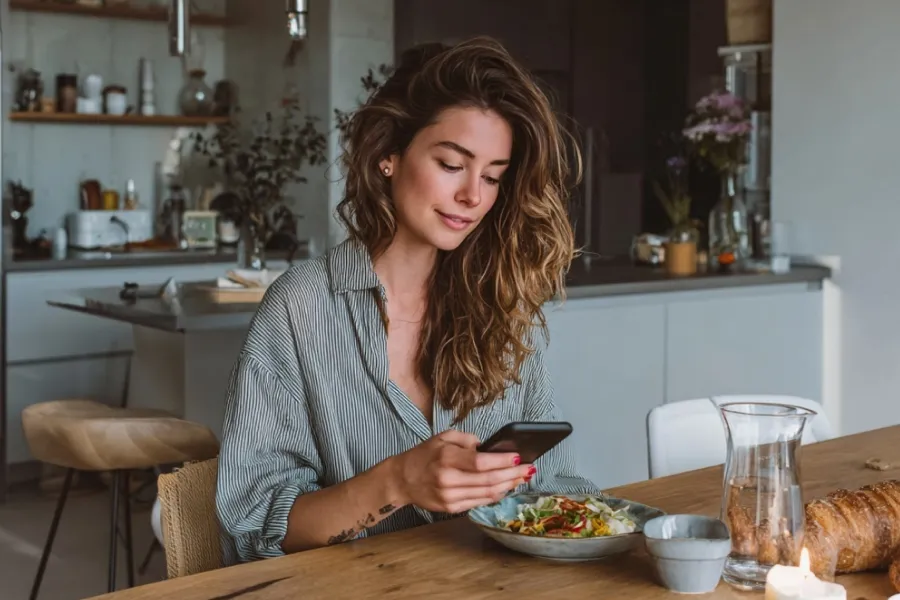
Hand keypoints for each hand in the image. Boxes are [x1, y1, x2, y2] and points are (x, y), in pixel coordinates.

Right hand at [390, 429, 535, 513]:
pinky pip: (480, 502)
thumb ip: (468, 439)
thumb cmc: (424, 455)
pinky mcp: (451, 508)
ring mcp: (450, 496)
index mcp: (447, 458)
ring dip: (509, 486)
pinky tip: (506, 487)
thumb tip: (490, 448)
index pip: (481, 462)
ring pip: (488, 494)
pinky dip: (496, 495)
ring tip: (523, 478)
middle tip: (530, 468)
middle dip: (513, 474)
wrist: (402, 479)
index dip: (503, 461)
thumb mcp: (443, 437)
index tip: (519, 457)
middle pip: (489, 480)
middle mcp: (448, 479)